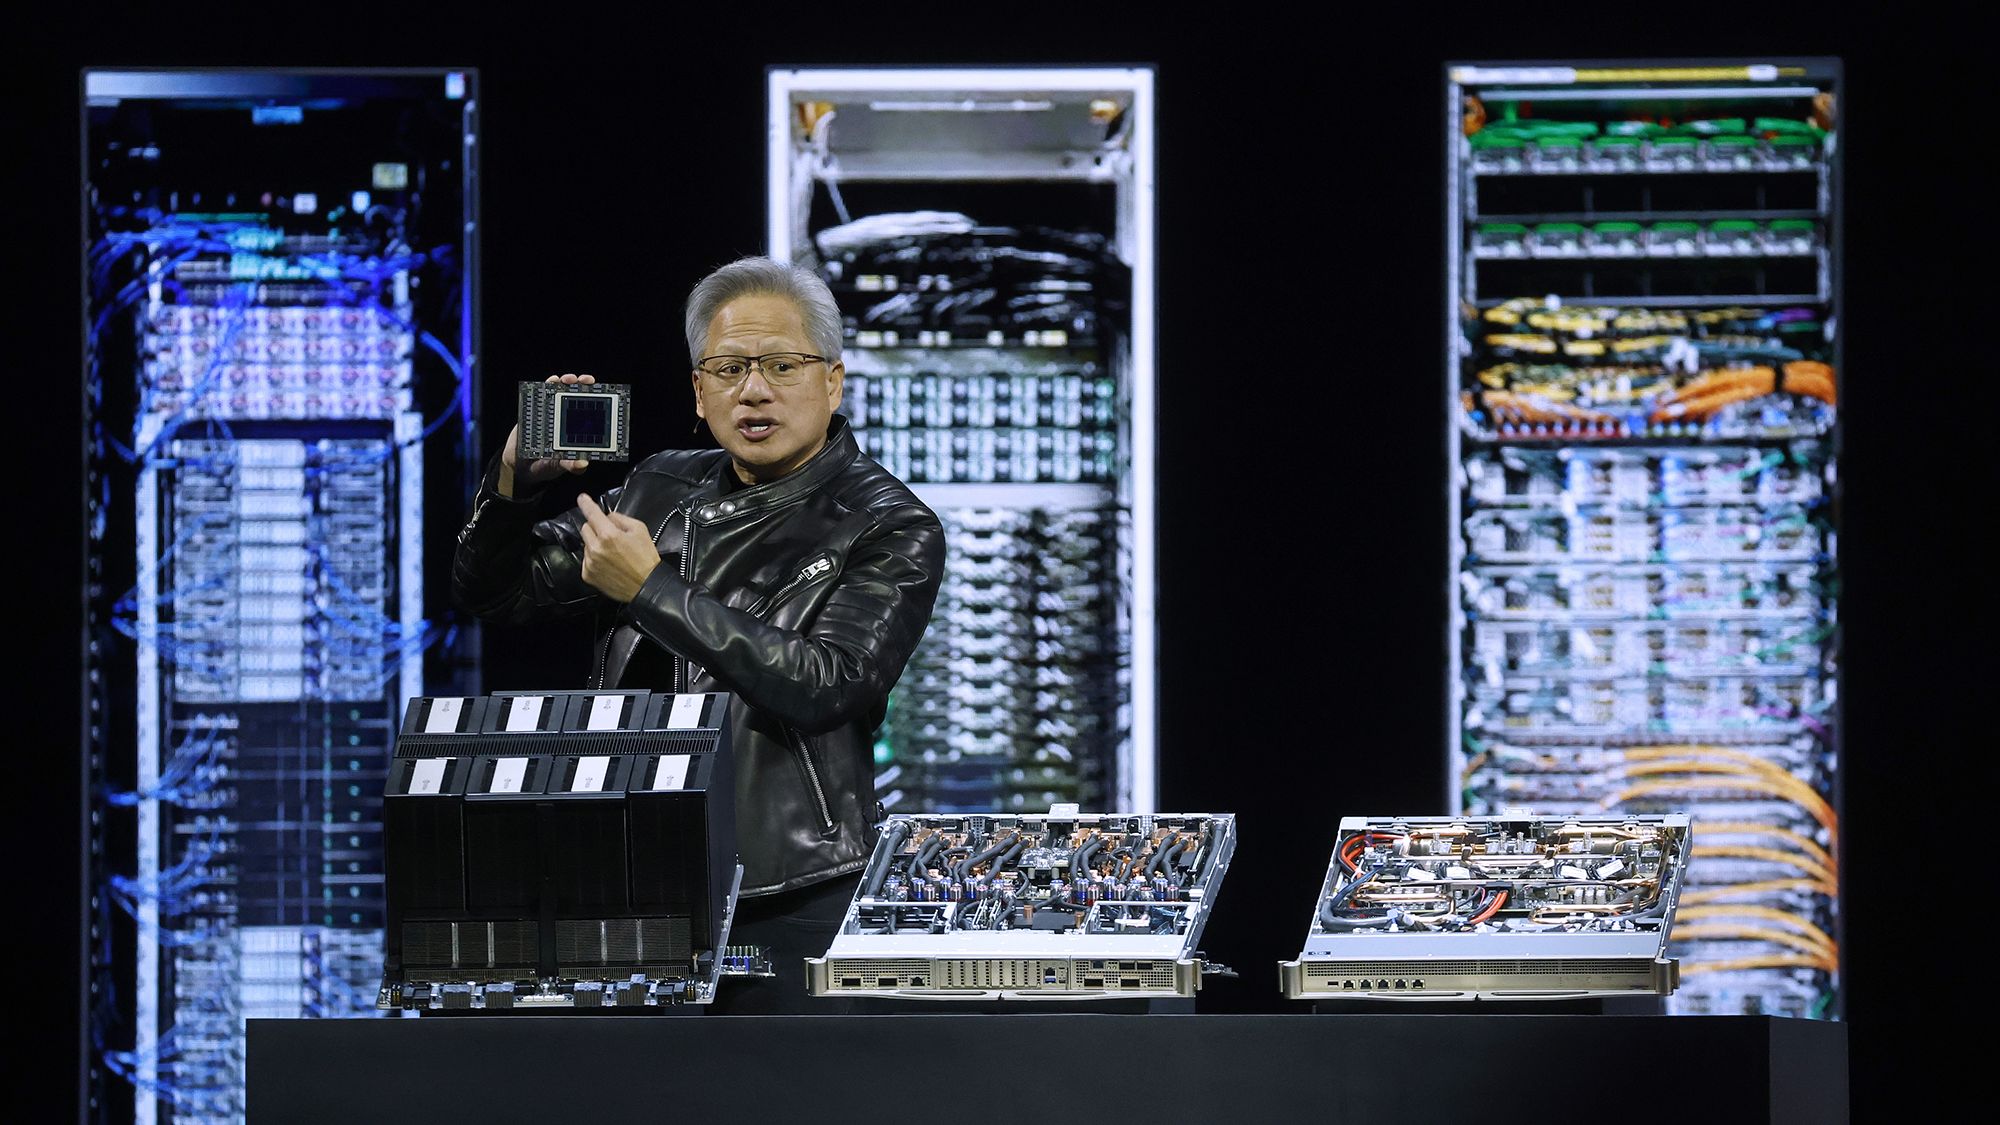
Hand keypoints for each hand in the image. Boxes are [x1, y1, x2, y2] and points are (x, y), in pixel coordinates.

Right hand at [500, 373, 594, 496]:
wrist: (517, 466)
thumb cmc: (543, 467)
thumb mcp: (557, 467)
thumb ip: (569, 465)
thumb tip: (582, 464)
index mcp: (576, 432)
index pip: (591, 414)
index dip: (599, 403)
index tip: (603, 395)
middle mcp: (566, 420)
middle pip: (579, 398)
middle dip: (584, 386)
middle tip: (587, 381)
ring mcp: (552, 413)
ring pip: (562, 392)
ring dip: (567, 382)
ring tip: (568, 379)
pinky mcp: (536, 411)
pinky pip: (543, 394)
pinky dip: (548, 385)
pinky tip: (552, 380)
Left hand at [576, 492, 660, 602]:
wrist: (646, 586)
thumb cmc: (646, 559)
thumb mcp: (640, 530)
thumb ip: (620, 518)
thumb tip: (607, 517)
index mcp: (609, 535)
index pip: (592, 513)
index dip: (586, 503)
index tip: (582, 498)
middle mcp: (595, 548)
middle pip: (585, 528)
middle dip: (596, 528)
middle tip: (610, 536)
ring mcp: (590, 562)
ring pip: (586, 544)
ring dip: (595, 544)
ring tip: (612, 554)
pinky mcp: (587, 575)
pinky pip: (586, 559)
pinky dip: (594, 559)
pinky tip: (608, 564)